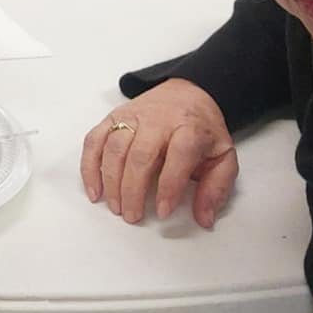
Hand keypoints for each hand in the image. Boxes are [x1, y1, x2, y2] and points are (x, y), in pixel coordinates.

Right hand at [79, 80, 238, 228]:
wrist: (188, 93)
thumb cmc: (201, 130)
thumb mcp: (223, 157)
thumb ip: (216, 188)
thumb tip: (204, 218)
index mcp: (189, 129)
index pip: (178, 155)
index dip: (169, 186)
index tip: (163, 211)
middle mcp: (158, 120)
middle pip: (140, 154)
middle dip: (133, 190)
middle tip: (132, 215)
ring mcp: (132, 117)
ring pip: (114, 148)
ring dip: (111, 181)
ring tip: (116, 206)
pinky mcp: (113, 117)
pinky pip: (94, 140)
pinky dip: (89, 166)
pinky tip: (95, 189)